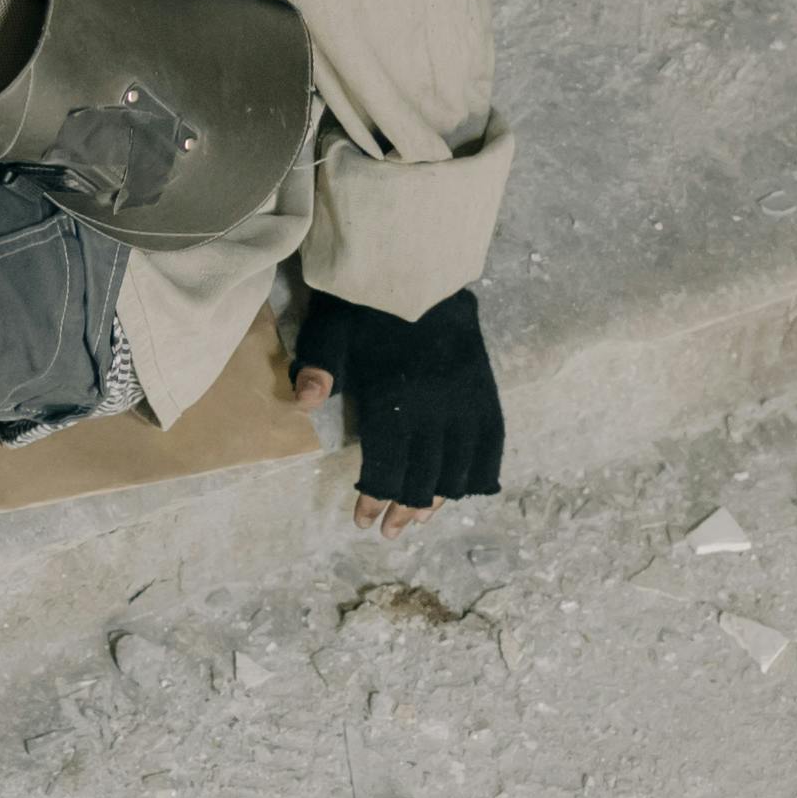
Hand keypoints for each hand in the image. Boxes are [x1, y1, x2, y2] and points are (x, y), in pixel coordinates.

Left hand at [292, 285, 506, 533]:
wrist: (423, 266)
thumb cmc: (369, 301)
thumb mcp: (332, 327)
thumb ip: (319, 365)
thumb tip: (305, 403)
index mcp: (394, 399)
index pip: (386, 467)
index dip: (374, 499)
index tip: (362, 520)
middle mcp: (435, 409)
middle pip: (422, 478)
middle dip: (403, 510)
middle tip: (389, 531)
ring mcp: (466, 401)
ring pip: (459, 468)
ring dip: (439, 500)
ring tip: (421, 519)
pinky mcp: (486, 390)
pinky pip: (492, 443)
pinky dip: (481, 472)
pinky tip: (470, 490)